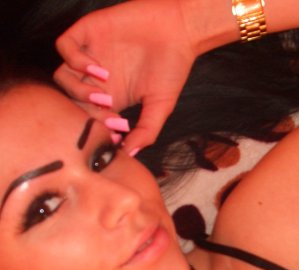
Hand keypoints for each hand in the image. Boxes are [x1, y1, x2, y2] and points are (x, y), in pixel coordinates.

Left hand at [54, 0, 196, 151]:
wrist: (180, 30)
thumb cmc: (172, 68)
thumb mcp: (161, 107)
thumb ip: (146, 132)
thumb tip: (130, 155)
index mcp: (110, 98)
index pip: (89, 118)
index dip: (98, 129)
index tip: (116, 133)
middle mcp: (95, 79)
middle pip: (71, 101)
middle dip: (88, 113)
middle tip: (111, 112)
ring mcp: (89, 56)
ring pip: (62, 78)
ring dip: (78, 90)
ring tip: (104, 92)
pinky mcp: (88, 32)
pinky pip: (64, 47)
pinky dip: (75, 61)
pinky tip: (98, 67)